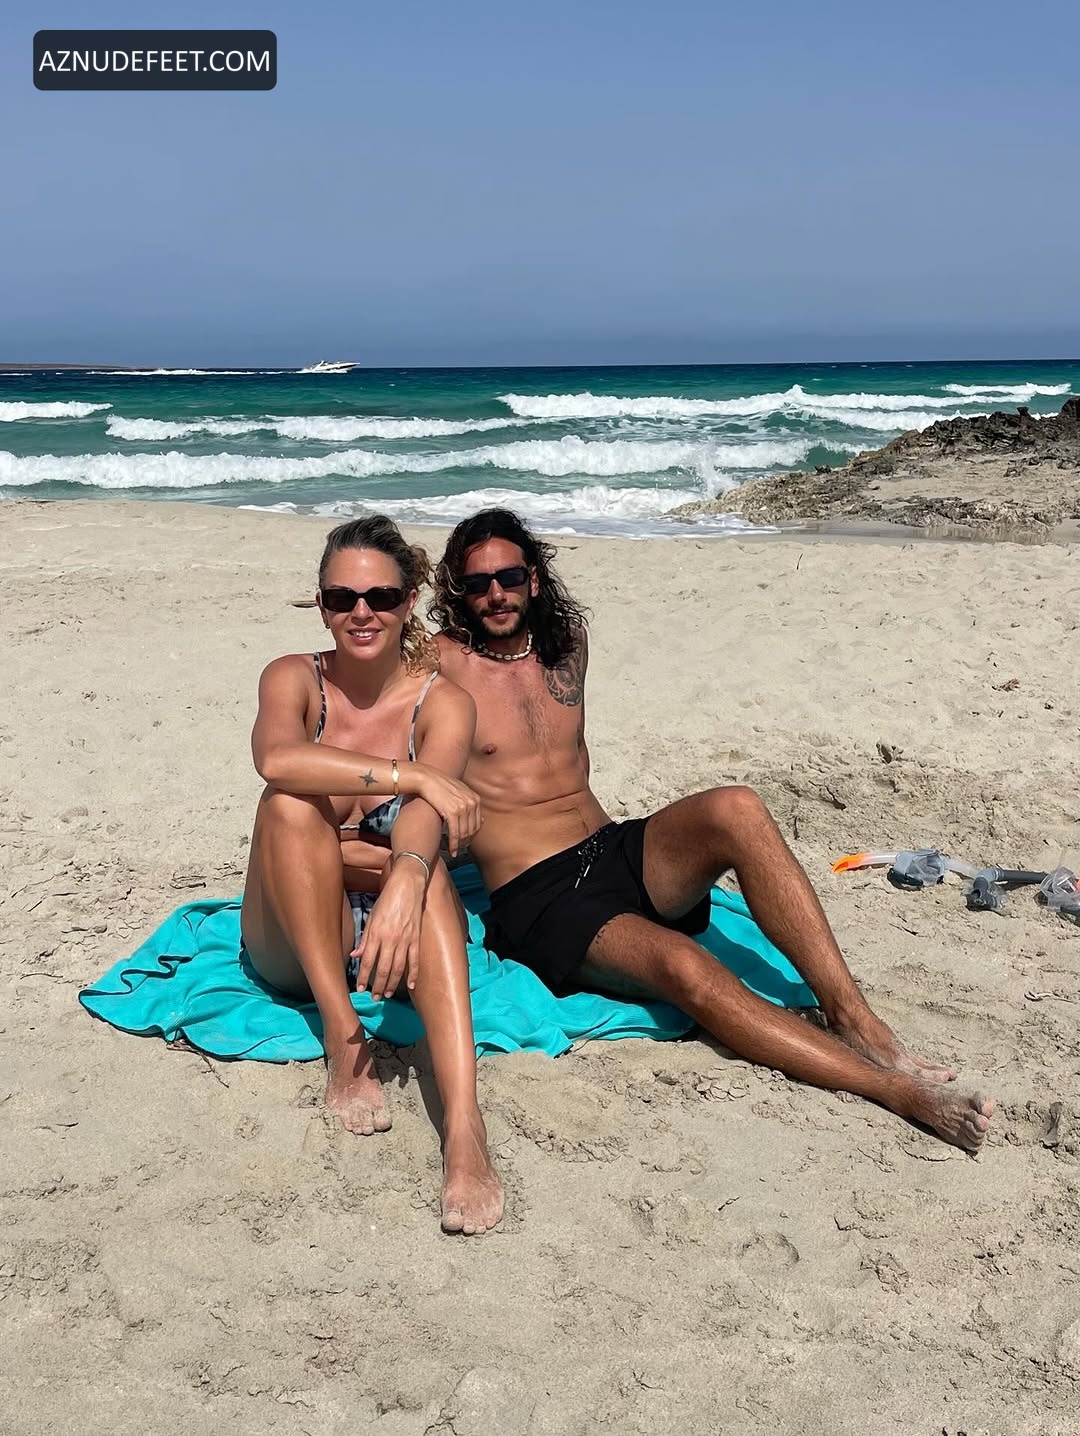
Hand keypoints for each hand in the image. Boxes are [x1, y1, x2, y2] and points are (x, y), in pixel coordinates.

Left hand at [351, 863, 423, 999]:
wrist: (408, 884)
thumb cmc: (388, 898)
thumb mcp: (372, 916)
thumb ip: (365, 938)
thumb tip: (355, 955)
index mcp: (376, 933)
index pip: (368, 961)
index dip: (363, 977)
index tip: (360, 989)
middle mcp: (390, 938)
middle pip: (382, 968)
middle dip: (377, 985)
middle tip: (374, 997)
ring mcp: (405, 939)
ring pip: (398, 968)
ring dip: (392, 983)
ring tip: (387, 994)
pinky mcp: (416, 937)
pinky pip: (414, 960)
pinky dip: (413, 974)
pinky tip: (410, 985)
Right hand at [410, 765, 481, 856]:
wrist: (425, 778)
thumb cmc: (439, 786)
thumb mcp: (458, 791)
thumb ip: (467, 803)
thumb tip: (478, 818)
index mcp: (475, 798)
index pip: (478, 823)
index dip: (472, 835)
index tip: (466, 842)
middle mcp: (472, 802)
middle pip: (472, 829)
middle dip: (466, 842)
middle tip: (460, 849)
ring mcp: (463, 807)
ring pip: (464, 833)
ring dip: (460, 845)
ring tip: (455, 850)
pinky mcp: (452, 812)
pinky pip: (455, 833)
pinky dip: (454, 844)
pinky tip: (451, 850)